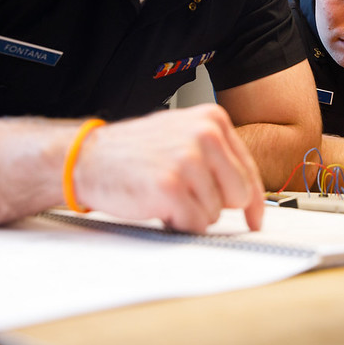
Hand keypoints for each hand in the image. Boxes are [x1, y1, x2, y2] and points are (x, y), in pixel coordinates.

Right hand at [74, 104, 264, 232]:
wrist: (87, 157)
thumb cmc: (134, 151)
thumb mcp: (181, 136)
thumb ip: (216, 156)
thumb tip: (248, 195)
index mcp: (212, 120)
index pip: (249, 170)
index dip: (254, 202)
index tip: (256, 220)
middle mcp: (205, 135)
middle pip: (239, 195)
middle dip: (214, 205)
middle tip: (184, 195)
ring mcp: (189, 159)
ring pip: (215, 213)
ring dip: (190, 213)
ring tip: (164, 194)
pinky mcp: (172, 186)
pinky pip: (195, 224)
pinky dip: (177, 224)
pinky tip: (158, 206)